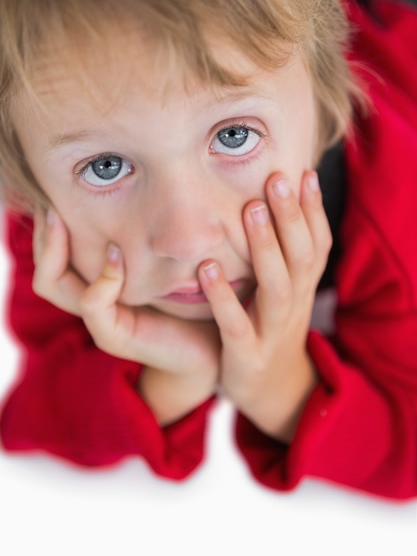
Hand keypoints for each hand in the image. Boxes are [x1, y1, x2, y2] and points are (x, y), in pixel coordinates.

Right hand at [32, 209, 220, 422]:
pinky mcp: (113, 336)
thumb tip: (135, 189)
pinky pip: (92, 303)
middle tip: (51, 202)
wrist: (212, 344)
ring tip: (61, 217)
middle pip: (43, 269)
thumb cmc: (192, 299)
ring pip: (51, 285)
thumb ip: (144, 237)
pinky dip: (103, 276)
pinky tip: (117, 252)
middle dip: (43, 234)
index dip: (48, 227)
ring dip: (56, 249)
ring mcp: (98, 321)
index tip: (55, 193)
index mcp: (97, 286)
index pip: (52, 257)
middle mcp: (90, 303)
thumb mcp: (164, 261)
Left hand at [198, 171, 331, 441]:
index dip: (313, 210)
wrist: (273, 390)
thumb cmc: (272, 326)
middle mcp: (295, 305)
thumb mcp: (287, 291)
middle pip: (301, 257)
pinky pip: (237, 325)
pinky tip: (208, 268)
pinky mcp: (248, 356)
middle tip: (276, 179)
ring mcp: (272, 331)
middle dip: (290, 217)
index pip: (317, 244)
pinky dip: (224, 298)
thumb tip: (275, 203)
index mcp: (303, 287)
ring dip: (266, 248)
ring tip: (250, 211)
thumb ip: (284, 254)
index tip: (302, 172)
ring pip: (277, 287)